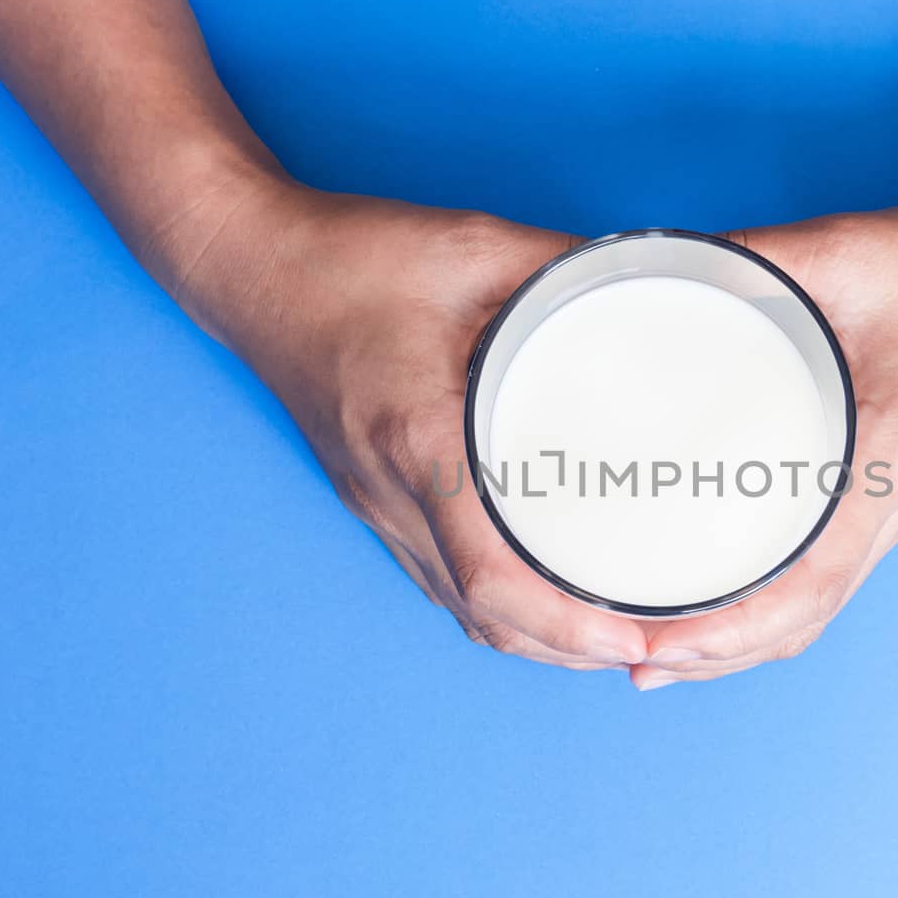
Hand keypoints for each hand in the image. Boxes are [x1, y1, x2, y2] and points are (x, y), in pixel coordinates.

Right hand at [152, 176, 648, 669]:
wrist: (248, 262)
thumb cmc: (350, 256)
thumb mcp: (476, 249)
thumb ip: (566, 268)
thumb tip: (648, 280)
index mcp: (421, 440)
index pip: (492, 575)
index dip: (567, 623)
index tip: (631, 636)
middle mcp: (392, 490)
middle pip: (483, 616)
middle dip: (569, 649)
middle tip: (649, 643)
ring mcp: (374, 501)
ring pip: (457, 607)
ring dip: (533, 636)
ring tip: (607, 631)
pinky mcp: (370, 494)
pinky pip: (436, 576)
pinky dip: (493, 605)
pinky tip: (538, 593)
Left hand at [629, 196, 897, 688]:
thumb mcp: (838, 254)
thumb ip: (744, 261)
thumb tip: (644, 270)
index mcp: (888, 457)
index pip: (811, 579)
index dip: (731, 627)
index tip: (661, 644)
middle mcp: (896, 504)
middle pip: (806, 619)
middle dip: (716, 655)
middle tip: (630, 661)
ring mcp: (894, 509)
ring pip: (816, 610)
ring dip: (739, 645)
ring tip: (658, 654)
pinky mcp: (883, 498)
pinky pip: (823, 577)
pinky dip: (766, 610)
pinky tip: (715, 604)